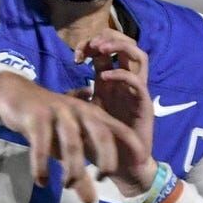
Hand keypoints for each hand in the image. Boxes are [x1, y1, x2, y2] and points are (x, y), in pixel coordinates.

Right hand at [0, 71, 131, 202]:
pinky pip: (41, 144)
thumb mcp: (65, 143)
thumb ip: (79, 168)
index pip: (117, 129)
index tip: (142, 162)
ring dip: (72, 168)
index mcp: (91, 114)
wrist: (15, 95)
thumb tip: (90, 202)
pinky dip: (41, 164)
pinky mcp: (36, 117)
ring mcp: (58, 113)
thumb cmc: (48, 121)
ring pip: (72, 143)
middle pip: (100, 134)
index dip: (132, 144)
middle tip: (104, 180)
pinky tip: (41, 181)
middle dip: (106, 158)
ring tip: (67, 187)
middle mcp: (78, 111)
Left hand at [74, 30, 156, 194]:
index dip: (92, 44)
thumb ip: (76, 98)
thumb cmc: (102, 140)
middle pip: (126, 44)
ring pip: (139, 56)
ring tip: (100, 50)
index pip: (108, 50)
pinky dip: (121, 74)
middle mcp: (126, 82)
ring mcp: (137, 91)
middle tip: (91, 45)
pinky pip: (138, 82)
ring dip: (119, 47)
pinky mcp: (144, 104)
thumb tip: (58, 88)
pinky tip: (104, 76)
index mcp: (112, 81)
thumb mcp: (85, 114)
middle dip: (108, 38)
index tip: (76, 55)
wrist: (122, 165)